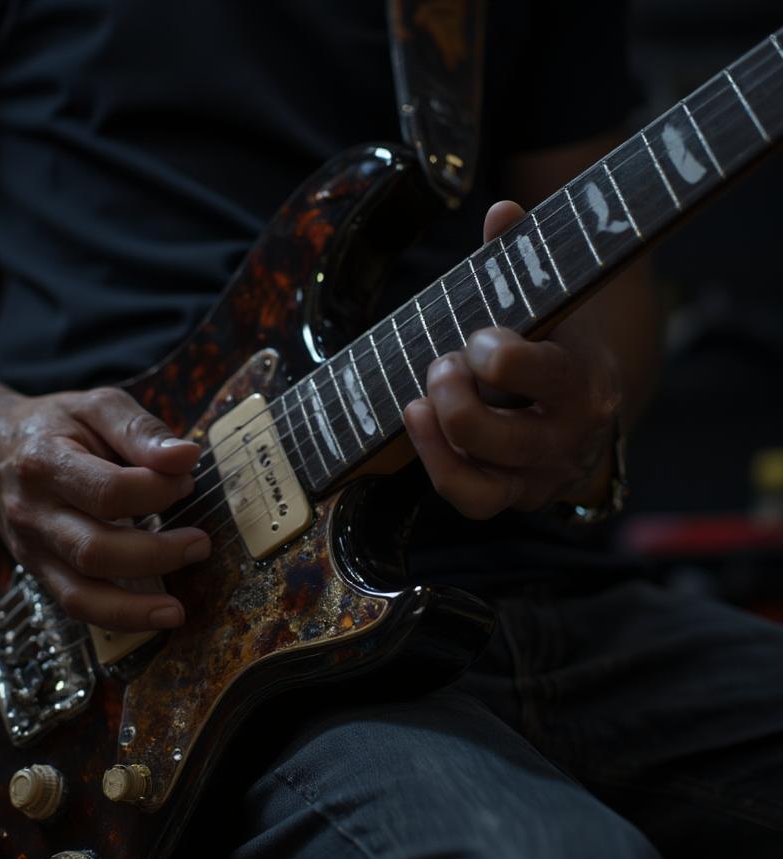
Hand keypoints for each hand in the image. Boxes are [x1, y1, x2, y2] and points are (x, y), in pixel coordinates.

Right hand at [0, 385, 208, 630]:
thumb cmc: (55, 426)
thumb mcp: (96, 407)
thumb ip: (141, 430)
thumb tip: (186, 457)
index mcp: (45, 462)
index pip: (108, 491)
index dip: (156, 491)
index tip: (185, 481)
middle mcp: (32, 512)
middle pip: (95, 550)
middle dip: (156, 553)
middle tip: (200, 543)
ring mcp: (31, 548)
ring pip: (80, 593)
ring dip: (134, 608)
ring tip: (177, 609)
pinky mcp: (38, 571)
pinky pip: (75, 606)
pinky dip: (116, 618)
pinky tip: (151, 618)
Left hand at [403, 201, 621, 518]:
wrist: (589, 412)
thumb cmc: (557, 347)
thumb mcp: (551, 304)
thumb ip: (522, 259)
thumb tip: (502, 210)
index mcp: (584, 382)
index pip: (542, 375)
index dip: (496, 355)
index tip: (479, 335)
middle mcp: (565, 438)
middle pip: (502, 436)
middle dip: (455, 397)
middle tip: (442, 364)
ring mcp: (536, 475)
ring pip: (479, 478)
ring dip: (439, 433)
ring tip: (421, 397)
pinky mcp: (511, 497)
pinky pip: (468, 498)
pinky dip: (435, 464)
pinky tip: (418, 421)